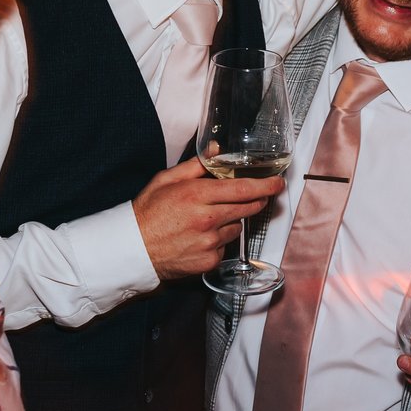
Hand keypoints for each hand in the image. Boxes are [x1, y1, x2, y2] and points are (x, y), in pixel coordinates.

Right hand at [132, 157, 283, 280]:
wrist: (132, 249)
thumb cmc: (147, 212)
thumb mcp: (166, 180)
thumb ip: (196, 165)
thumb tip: (217, 149)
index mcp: (197, 195)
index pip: (242, 189)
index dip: (265, 185)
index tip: (277, 183)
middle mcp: (207, 219)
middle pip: (247, 208)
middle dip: (256, 201)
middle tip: (256, 197)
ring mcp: (209, 242)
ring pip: (236, 228)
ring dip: (231, 221)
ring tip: (208, 220)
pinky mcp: (208, 261)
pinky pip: (224, 247)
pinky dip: (218, 242)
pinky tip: (200, 238)